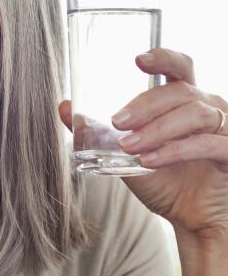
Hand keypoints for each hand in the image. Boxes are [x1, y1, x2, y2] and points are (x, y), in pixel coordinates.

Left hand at [58, 48, 227, 240]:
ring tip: (129, 147)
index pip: (178, 66)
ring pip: (194, 115)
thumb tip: (63, 106)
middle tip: (117, 121)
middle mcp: (208, 107)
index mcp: (184, 99)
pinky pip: (208, 144)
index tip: (138, 59)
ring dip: (157, 129)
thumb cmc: (163, 179)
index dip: (162, 57)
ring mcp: (225, 129)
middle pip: (180, 91)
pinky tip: (150, 161)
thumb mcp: (122, 154)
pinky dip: (176, 151)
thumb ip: (95, 130)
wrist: (190, 218)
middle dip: (146, 104)